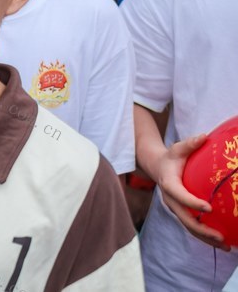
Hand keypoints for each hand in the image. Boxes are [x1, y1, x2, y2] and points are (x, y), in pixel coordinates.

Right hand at [152, 134, 229, 249]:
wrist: (157, 167)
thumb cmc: (171, 157)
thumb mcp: (178, 148)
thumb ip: (189, 144)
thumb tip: (203, 137)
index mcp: (169, 184)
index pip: (181, 196)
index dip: (193, 203)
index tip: (209, 207)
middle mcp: (170, 200)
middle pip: (185, 219)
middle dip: (203, 229)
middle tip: (221, 236)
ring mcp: (175, 208)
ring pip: (189, 227)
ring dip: (206, 238)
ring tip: (225, 245)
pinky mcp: (181, 212)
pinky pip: (192, 227)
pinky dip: (205, 236)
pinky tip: (221, 242)